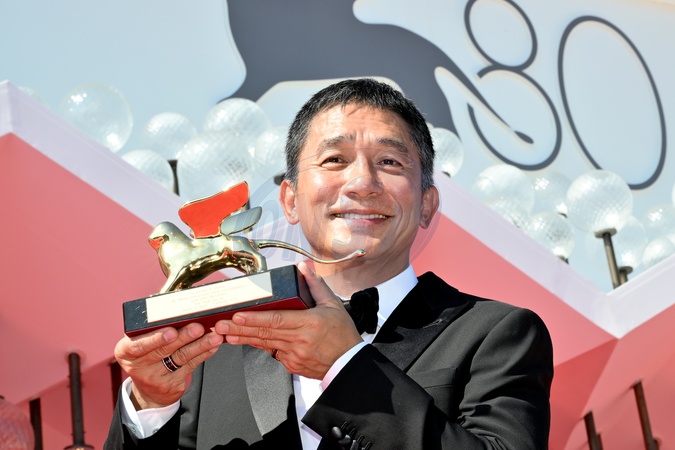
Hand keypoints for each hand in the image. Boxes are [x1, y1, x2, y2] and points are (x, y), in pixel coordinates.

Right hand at [114, 322, 222, 409]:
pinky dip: (203, 354)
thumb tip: (177, 304)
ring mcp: (154, 378)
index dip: (155, 338)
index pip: (138, 345)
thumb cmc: (146, 354)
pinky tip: (212, 346)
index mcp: (125, 351)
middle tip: (198, 327)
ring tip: (213, 336)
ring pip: (180, 358)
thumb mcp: (141, 341)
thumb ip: (153, 326)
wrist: (149, 389)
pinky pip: (190, 366)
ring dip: (199, 345)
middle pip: (164, 350)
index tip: (171, 331)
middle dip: (184, 337)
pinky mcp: (171, 386)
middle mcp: (137, 366)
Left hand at [214, 261, 362, 378]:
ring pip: (264, 345)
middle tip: (221, 326)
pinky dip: (259, 346)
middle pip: (265, 333)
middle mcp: (300, 340)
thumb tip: (303, 267)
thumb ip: (315, 285)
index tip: (238, 316)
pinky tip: (246, 341)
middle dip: (240, 329)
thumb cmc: (342, 335)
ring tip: (225, 334)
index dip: (255, 319)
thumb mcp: (333, 305)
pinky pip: (272, 353)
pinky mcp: (292, 365)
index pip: (276, 320)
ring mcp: (294, 355)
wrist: (349, 364)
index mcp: (309, 323)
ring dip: (243, 339)